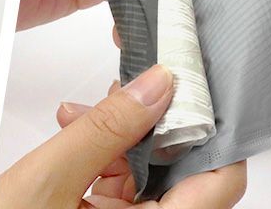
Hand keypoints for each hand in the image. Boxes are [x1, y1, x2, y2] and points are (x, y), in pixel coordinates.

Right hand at [0, 65, 245, 207]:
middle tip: (123, 91)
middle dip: (146, 127)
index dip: (210, 132)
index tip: (187, 88)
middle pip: (180, 173)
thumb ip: (104, 130)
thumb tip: (156, 85)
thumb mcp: (51, 178)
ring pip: (148, 175)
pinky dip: (100, 156)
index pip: (220, 183)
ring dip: (116, 138)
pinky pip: (122, 185)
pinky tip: (72, 134)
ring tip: (76, 114)